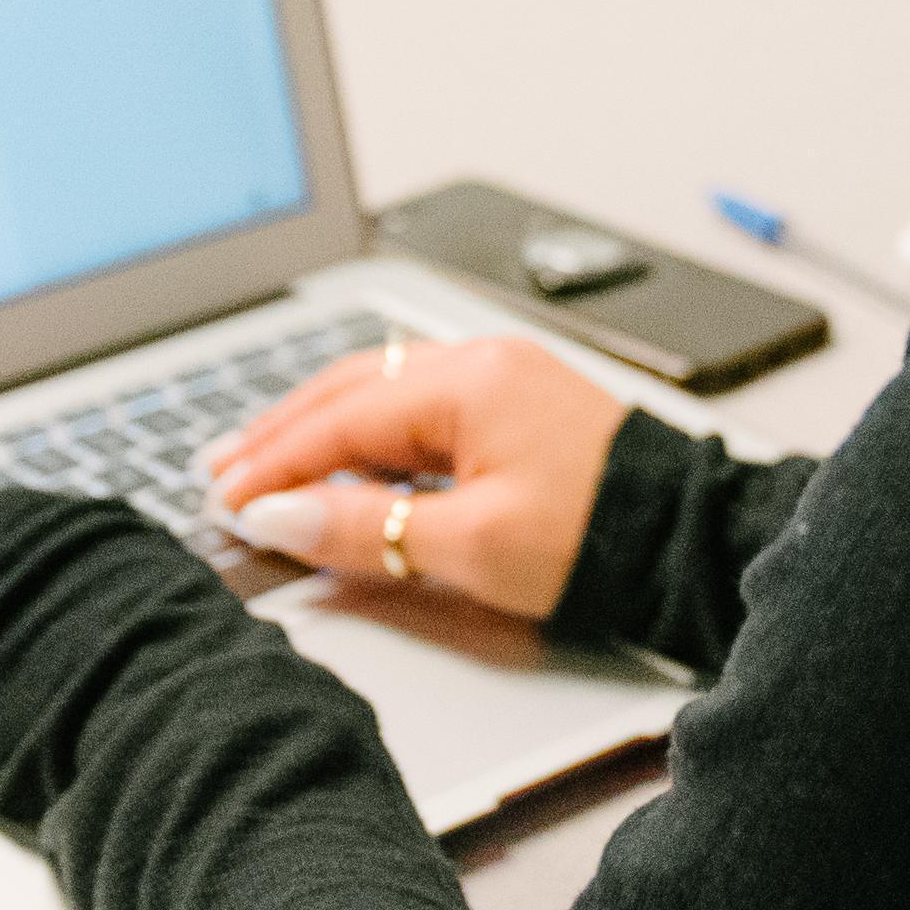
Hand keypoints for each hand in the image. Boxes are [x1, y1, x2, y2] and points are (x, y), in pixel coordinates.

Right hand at [205, 336, 626, 622]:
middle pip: (350, 389)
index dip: (275, 466)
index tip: (227, 502)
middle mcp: (478, 364)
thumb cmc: (595, 537)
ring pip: (380, 394)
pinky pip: (416, 409)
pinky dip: (366, 436)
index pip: (340, 421)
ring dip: (319, 430)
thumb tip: (282, 519)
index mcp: (465, 382)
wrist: (688, 539)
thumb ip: (366, 529)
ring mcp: (498, 379)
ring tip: (265, 466)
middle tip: (221, 471)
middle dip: (280, 433)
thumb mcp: (469, 545)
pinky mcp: (514, 406)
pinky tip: (343, 464)